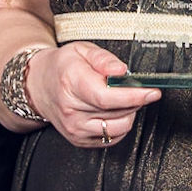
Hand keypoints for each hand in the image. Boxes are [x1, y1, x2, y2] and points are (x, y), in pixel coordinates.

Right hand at [26, 41, 159, 148]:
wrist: (39, 86)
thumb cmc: (63, 66)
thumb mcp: (82, 50)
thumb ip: (104, 59)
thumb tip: (122, 71)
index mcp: (71, 83)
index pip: (106, 97)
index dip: (133, 96)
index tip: (152, 92)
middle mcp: (71, 110)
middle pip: (116, 112)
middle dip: (135, 101)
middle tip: (136, 88)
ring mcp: (74, 128)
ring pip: (117, 128)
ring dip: (129, 114)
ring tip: (122, 99)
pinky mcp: (79, 140)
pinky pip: (111, 138)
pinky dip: (119, 125)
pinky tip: (113, 112)